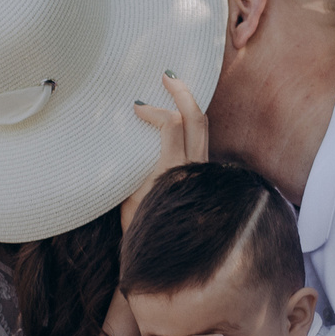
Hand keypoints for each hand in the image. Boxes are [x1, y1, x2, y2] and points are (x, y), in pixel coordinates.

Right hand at [123, 71, 209, 227]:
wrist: (172, 259)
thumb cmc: (144, 232)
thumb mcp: (129, 201)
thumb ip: (135, 173)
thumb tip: (132, 149)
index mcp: (173, 171)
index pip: (172, 125)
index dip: (154, 111)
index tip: (136, 107)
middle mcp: (195, 168)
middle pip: (197, 118)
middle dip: (182, 92)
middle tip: (166, 76)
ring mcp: (203, 172)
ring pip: (204, 128)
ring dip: (189, 105)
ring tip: (174, 90)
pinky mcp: (204, 176)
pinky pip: (201, 141)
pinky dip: (190, 123)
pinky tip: (179, 118)